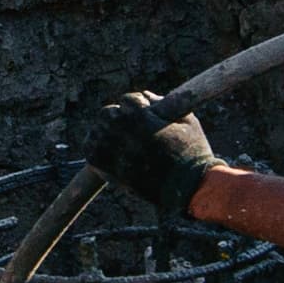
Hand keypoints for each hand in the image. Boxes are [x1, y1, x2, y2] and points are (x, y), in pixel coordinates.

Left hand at [92, 90, 218, 220]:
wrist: (188, 187)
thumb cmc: (192, 152)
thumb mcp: (187, 120)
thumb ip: (165, 103)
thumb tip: (145, 95)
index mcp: (141, 114)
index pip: (128, 99)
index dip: (135, 107)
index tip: (141, 115)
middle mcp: (123, 128)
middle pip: (107, 113)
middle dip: (117, 118)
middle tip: (128, 129)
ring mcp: (114, 148)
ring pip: (96, 132)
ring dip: (104, 134)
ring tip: (118, 142)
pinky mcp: (109, 168)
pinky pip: (91, 153)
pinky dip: (95, 151)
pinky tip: (106, 154)